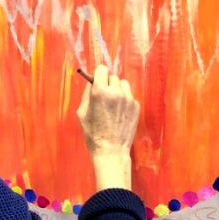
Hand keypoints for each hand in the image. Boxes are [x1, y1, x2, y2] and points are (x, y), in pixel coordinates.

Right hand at [76, 65, 139, 190]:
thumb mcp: (82, 112)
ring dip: (117, 89)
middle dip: (107, 83)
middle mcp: (115, 92)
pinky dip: (124, 100)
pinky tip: (119, 113)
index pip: (102, 69)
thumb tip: (92, 82)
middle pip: (112, 76)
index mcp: (100, 91)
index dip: (98, 74)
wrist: (111, 150)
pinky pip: (129, 95)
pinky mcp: (136, 106)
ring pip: (122, 84)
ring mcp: (128, 98)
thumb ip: (87, 94)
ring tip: (113, 104)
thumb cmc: (92, 133)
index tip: (97, 80)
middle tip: (104, 95)